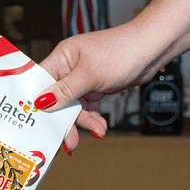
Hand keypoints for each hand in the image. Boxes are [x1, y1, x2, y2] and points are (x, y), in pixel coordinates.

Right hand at [32, 24, 163, 150]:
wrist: (153, 49)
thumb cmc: (122, 52)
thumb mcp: (90, 74)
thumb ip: (65, 91)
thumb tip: (41, 103)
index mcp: (61, 58)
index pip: (40, 82)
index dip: (36, 102)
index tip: (37, 123)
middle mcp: (68, 68)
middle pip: (57, 99)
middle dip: (65, 120)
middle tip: (69, 141)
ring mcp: (82, 78)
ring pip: (74, 106)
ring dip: (84, 121)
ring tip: (98, 131)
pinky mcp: (96, 86)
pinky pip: (88, 106)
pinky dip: (94, 117)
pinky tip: (100, 127)